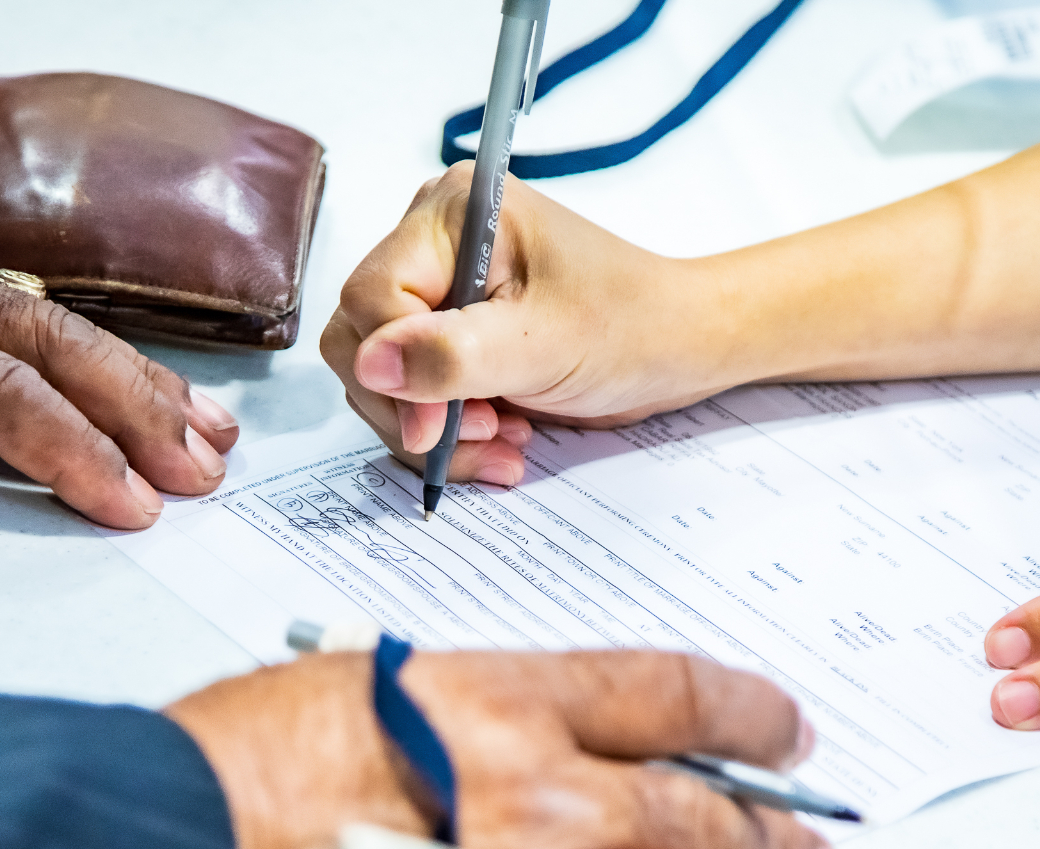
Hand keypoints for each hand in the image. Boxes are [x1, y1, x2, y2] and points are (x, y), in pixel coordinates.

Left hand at [0, 226, 238, 618]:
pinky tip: (143, 386)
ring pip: (51, 320)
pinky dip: (97, 355)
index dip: (73, 451)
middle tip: (204, 473)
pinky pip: (28, 314)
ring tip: (210, 433)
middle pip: (48, 342)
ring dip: (136, 377)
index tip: (130, 506)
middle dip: (137, 409)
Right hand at [168, 649, 857, 848]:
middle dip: (777, 841)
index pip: (672, 692)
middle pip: (708, 813)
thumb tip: (547, 763)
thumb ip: (472, 724)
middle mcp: (539, 788)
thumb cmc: (231, 768)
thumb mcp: (362, 693)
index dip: (750, 711)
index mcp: (503, 698)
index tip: (785, 729)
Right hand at [320, 165, 732, 484]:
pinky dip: (450, 433)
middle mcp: (432, 244)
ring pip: (381, 379)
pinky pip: (412, 397)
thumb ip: (452, 355)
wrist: (678, 346)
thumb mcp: (544, 344)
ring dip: (436, 430)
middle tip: (484, 434)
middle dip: (415, 407)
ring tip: (505, 442)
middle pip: (362, 342)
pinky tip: (503, 440)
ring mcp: (438, 293)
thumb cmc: (631, 324)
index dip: (395, 370)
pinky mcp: (449, 337)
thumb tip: (370, 363)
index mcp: (451, 214)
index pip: (371, 297)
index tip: (439, 426)